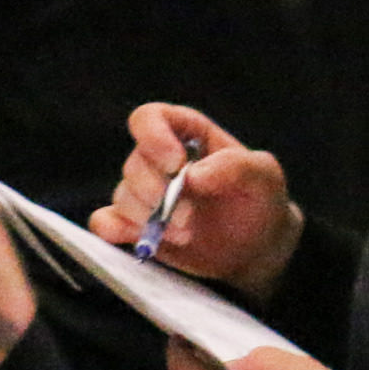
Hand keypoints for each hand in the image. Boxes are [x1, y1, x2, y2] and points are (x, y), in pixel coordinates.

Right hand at [87, 102, 299, 302]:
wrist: (256, 251)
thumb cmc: (260, 202)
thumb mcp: (266, 177)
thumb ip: (237, 166)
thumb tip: (192, 175)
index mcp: (185, 135)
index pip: (149, 118)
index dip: (154, 137)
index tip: (175, 164)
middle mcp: (157, 160)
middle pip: (134, 164)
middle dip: (159, 193)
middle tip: (188, 217)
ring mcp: (142, 193)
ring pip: (122, 196)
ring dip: (150, 219)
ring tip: (186, 234)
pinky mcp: (131, 225)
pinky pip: (103, 222)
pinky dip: (115, 230)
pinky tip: (144, 241)